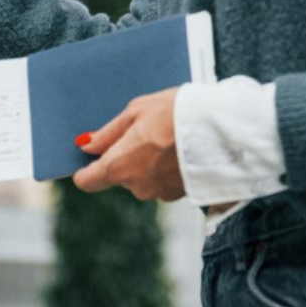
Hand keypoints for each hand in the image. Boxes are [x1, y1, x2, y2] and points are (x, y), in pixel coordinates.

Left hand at [71, 86, 187, 201]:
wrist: (220, 129)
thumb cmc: (175, 113)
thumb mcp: (136, 112)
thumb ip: (108, 133)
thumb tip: (87, 145)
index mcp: (119, 166)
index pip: (88, 181)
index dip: (85, 170)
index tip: (89, 158)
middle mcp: (136, 186)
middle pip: (119, 175)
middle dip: (126, 156)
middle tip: (143, 130)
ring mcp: (158, 193)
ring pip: (143, 178)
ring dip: (148, 162)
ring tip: (167, 136)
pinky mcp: (179, 194)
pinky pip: (163, 181)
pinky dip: (166, 168)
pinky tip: (179, 149)